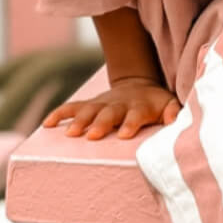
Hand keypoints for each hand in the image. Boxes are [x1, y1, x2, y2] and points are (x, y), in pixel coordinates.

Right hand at [43, 76, 179, 139]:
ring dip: (79, 121)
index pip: (135, 115)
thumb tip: (175, 121)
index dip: (130, 123)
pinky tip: (47, 124)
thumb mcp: (170, 104)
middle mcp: (118, 104)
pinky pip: (71, 107)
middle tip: (92, 136)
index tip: (123, 135)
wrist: (138, 85)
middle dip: (100, 124)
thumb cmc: (155, 103)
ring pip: (88, 110)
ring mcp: (102, 104)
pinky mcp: (89, 104)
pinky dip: (59, 113)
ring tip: (69, 134)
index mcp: (140, 106)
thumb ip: (173, 112)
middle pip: (109, 113)